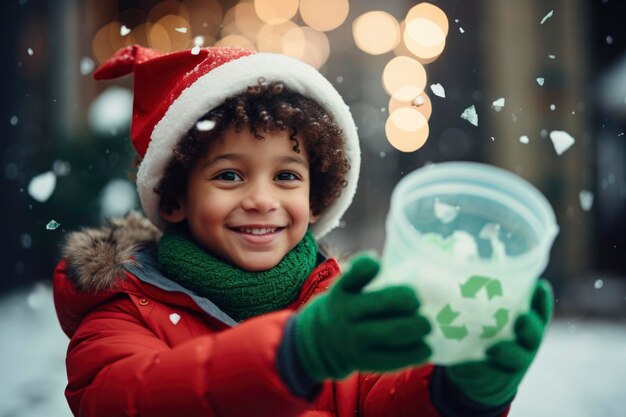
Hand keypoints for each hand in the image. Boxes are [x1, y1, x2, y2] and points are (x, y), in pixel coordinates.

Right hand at [294, 254, 431, 381]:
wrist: (320, 341)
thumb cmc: (347, 306)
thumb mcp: (347, 287)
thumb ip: (368, 277)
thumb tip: (415, 266)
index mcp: (343, 290)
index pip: (353, 274)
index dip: (366, 266)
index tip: (379, 263)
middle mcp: (345, 313)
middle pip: (381, 304)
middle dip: (408, 300)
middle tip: (420, 301)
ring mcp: (353, 339)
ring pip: (390, 333)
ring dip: (415, 328)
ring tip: (427, 324)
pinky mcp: (363, 361)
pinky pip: (392, 359)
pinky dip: (414, 353)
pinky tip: (426, 347)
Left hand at [444, 279, 553, 405]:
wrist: (480, 373)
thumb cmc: (483, 331)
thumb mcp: (486, 312)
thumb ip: (481, 291)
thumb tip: (454, 254)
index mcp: (526, 322)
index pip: (540, 309)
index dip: (542, 300)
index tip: (539, 285)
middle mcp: (525, 342)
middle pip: (534, 334)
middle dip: (530, 325)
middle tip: (520, 318)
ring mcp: (514, 362)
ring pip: (517, 358)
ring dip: (507, 352)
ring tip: (493, 349)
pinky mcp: (496, 378)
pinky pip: (489, 375)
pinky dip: (477, 370)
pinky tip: (464, 365)